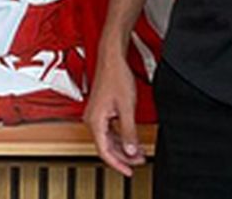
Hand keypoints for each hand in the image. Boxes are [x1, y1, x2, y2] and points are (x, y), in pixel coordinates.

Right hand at [84, 55, 146, 176]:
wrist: (111, 60)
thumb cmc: (116, 77)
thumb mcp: (127, 107)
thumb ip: (128, 131)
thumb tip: (131, 150)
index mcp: (95, 120)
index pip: (104, 151)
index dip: (117, 164)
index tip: (129, 171)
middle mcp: (92, 119)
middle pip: (106, 147)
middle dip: (124, 156)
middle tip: (139, 161)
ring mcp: (96, 115)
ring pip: (108, 139)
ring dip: (123, 147)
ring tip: (139, 152)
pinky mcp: (101, 111)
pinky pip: (109, 130)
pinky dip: (121, 137)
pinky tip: (132, 140)